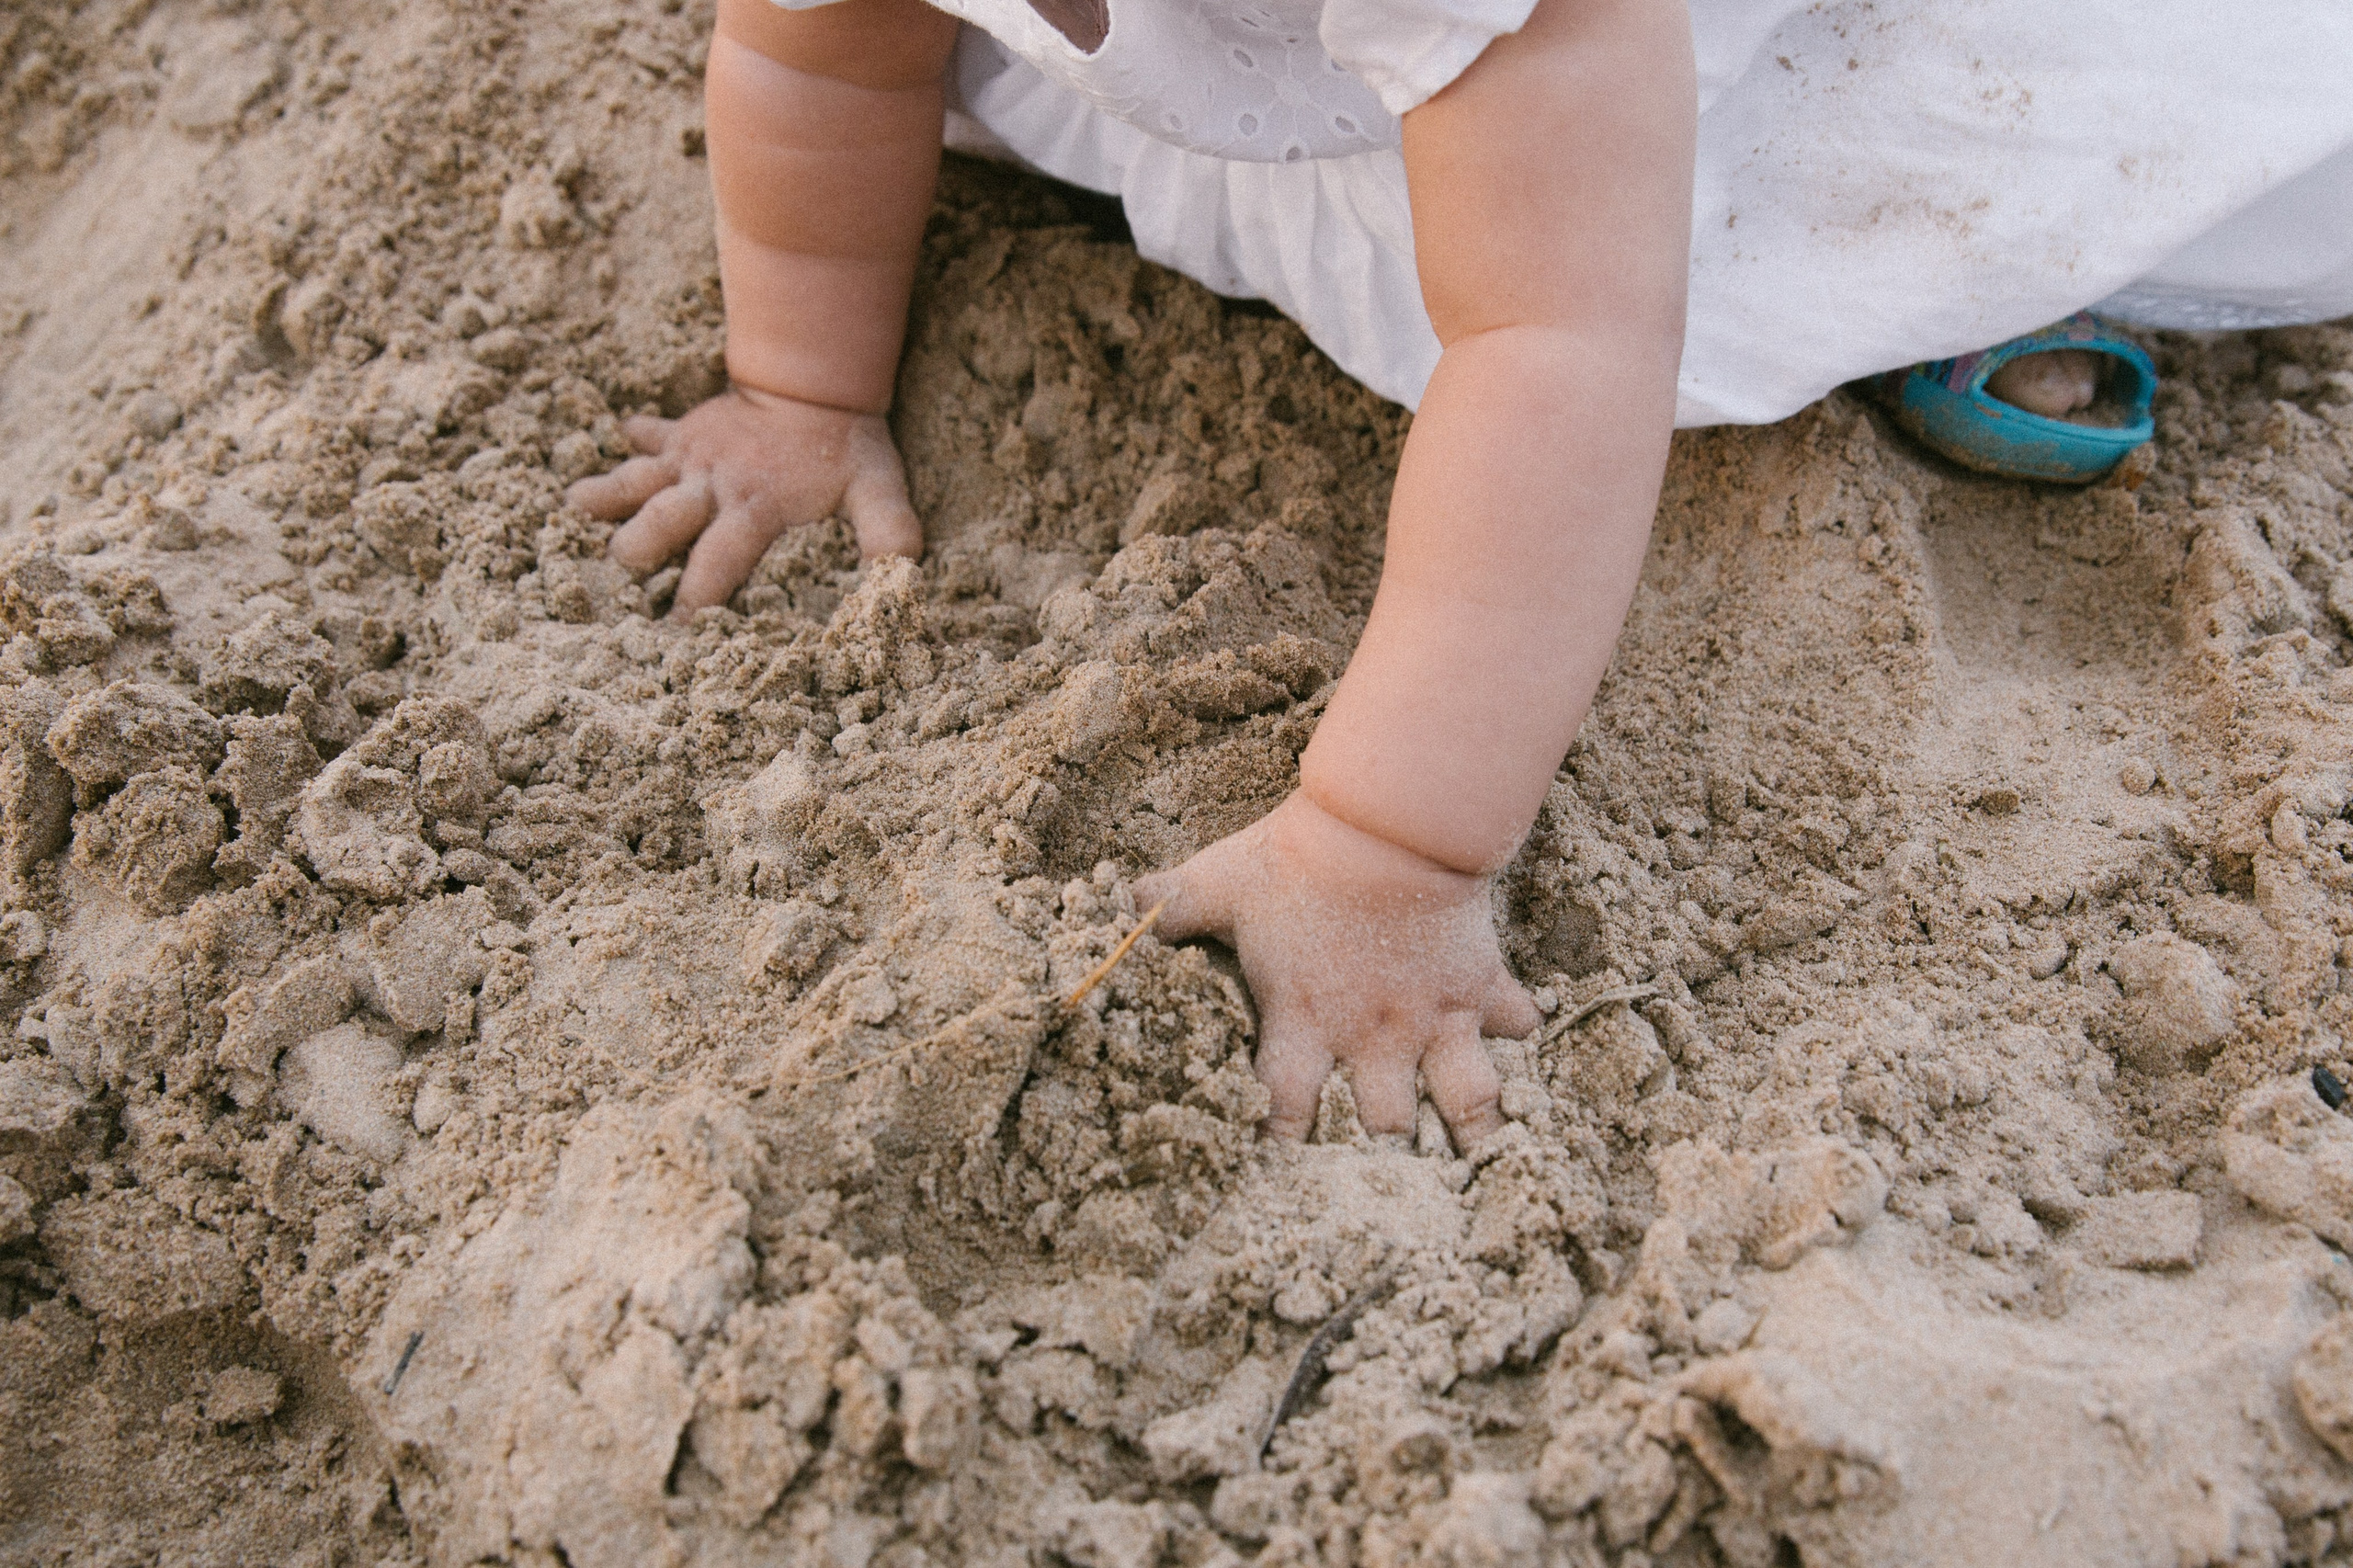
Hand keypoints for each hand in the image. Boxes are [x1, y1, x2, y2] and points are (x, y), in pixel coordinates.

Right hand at [566, 386, 922, 614]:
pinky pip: (645, 438)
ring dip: (606, 497)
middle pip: (660, 522)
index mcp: (754, 505)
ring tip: (571, 509)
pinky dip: (629, 444)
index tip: (679, 631)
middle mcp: (712, 483)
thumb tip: (898, 581)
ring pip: (636, 480)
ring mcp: (691, 457)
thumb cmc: (847, 447)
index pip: (719, 560)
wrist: (820, 381)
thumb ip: (888, 534)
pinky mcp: (681, 435)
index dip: (698, 598)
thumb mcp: (877, 491)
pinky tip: (603, 452)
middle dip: (636, 551)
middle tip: (611, 579)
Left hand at [1136, 791, 1541, 1146]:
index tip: (1280, 1175)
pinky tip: (1521, 1052)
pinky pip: (1515, 1027)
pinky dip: (1520, 1041)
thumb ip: (1160, 908)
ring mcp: (1433, 1018)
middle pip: (1381, 1131)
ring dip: (1471, 1134)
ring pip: (1467, 1103)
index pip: (1285, 1115)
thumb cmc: (1295, 856)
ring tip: (1475, 1165)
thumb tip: (1103, 913)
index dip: (1282, 1148)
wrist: (1389, 822)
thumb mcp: (1216, 883)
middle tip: (1385, 1192)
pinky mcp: (1480, 986)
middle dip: (1382, 1164)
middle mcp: (1371, 1039)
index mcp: (1302, 1024)